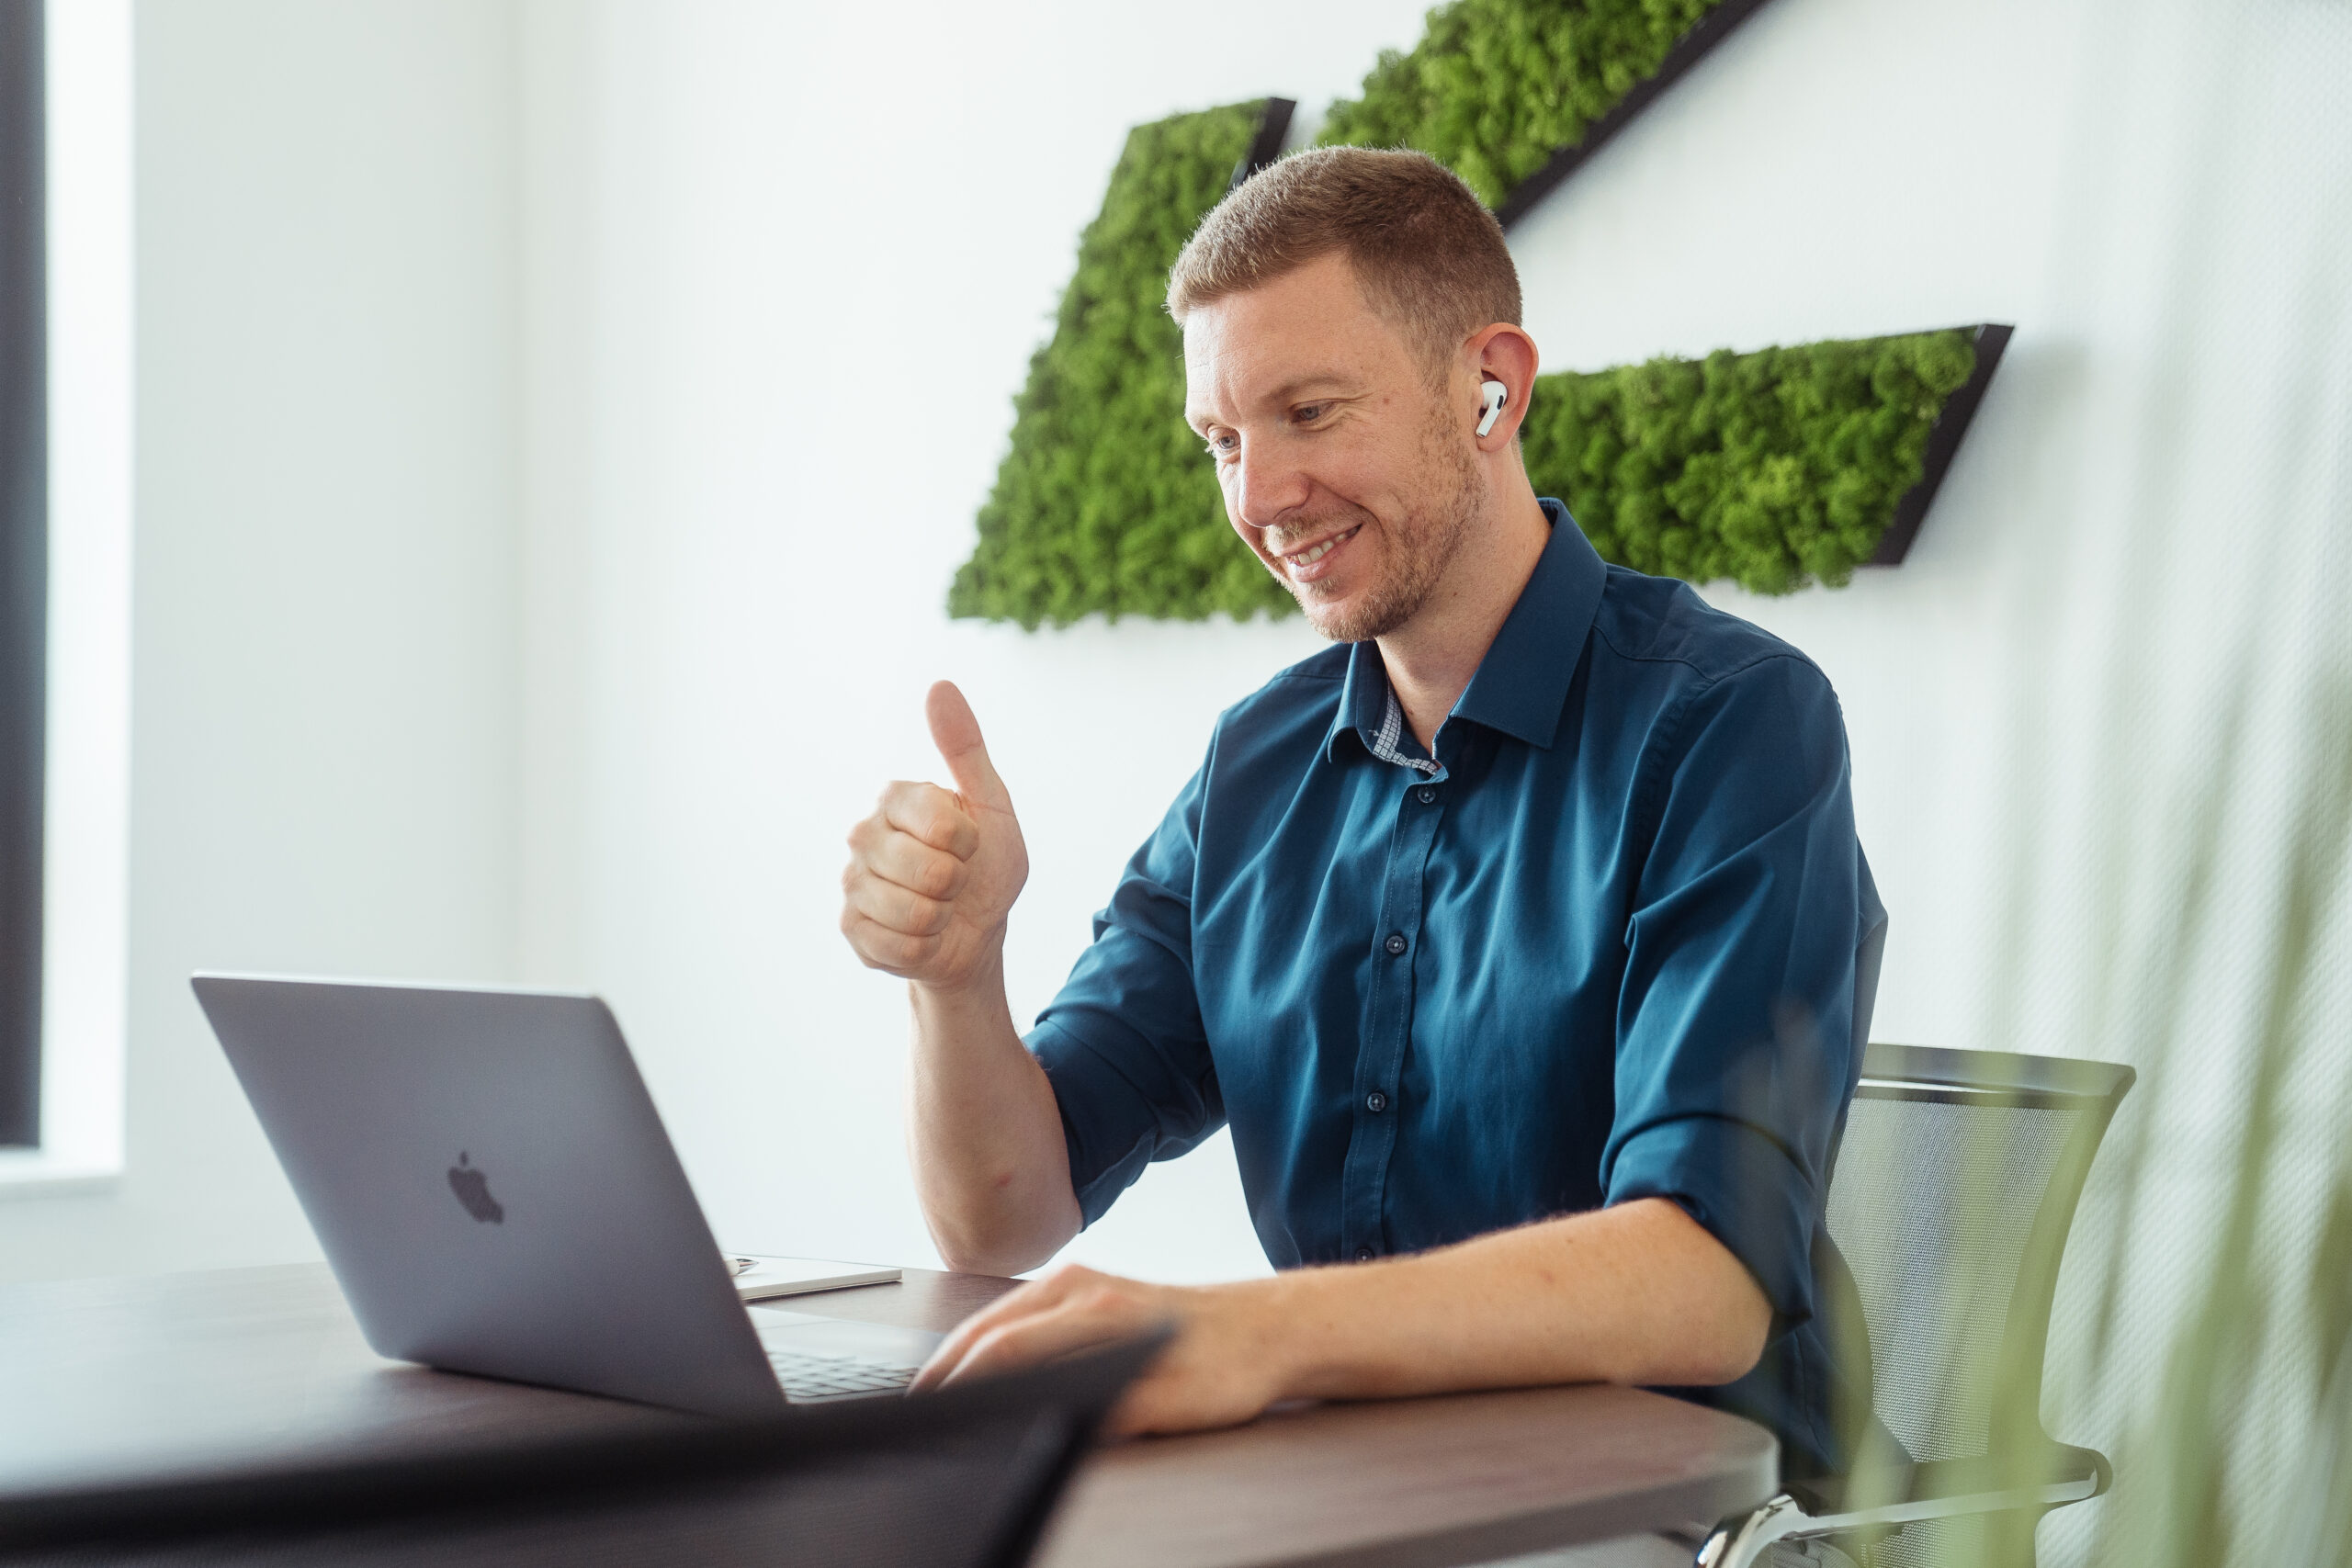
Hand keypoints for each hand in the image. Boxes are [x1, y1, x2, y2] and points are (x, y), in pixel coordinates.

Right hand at [842, 681, 1029, 991]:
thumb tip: (939, 685)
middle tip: (953, 881)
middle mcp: (863, 833)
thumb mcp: (991, 805)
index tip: (969, 844)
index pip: (944, 826)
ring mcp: (852, 882)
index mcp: (895, 797)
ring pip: (914, 912)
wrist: (975, 932)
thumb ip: (965, 748)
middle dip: (958, 884)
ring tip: (937, 907)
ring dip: (941, 918)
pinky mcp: (851, 927)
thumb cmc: (985, 865)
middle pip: (931, 873)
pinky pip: (899, 945)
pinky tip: (920, 935)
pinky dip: (924, 947)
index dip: (970, 844)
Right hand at [910, 1264, 1291, 1435]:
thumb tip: (1061, 1421)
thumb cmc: (1230, 1364)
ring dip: (963, 1349)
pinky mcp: (1088, 1284)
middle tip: (915, 1408)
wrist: (1269, 1329)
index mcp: (1100, 1311)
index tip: (936, 1412)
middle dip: (946, 1367)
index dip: (964, 1383)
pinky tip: (978, 1359)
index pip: (1008, 1348)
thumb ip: (1118, 1412)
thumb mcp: (1177, 1403)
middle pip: (991, 1326)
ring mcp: (1084, 1280)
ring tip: (933, 1389)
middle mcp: (1085, 1286)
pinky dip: (988, 1334)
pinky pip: (1020, 1308)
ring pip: (1000, 1313)